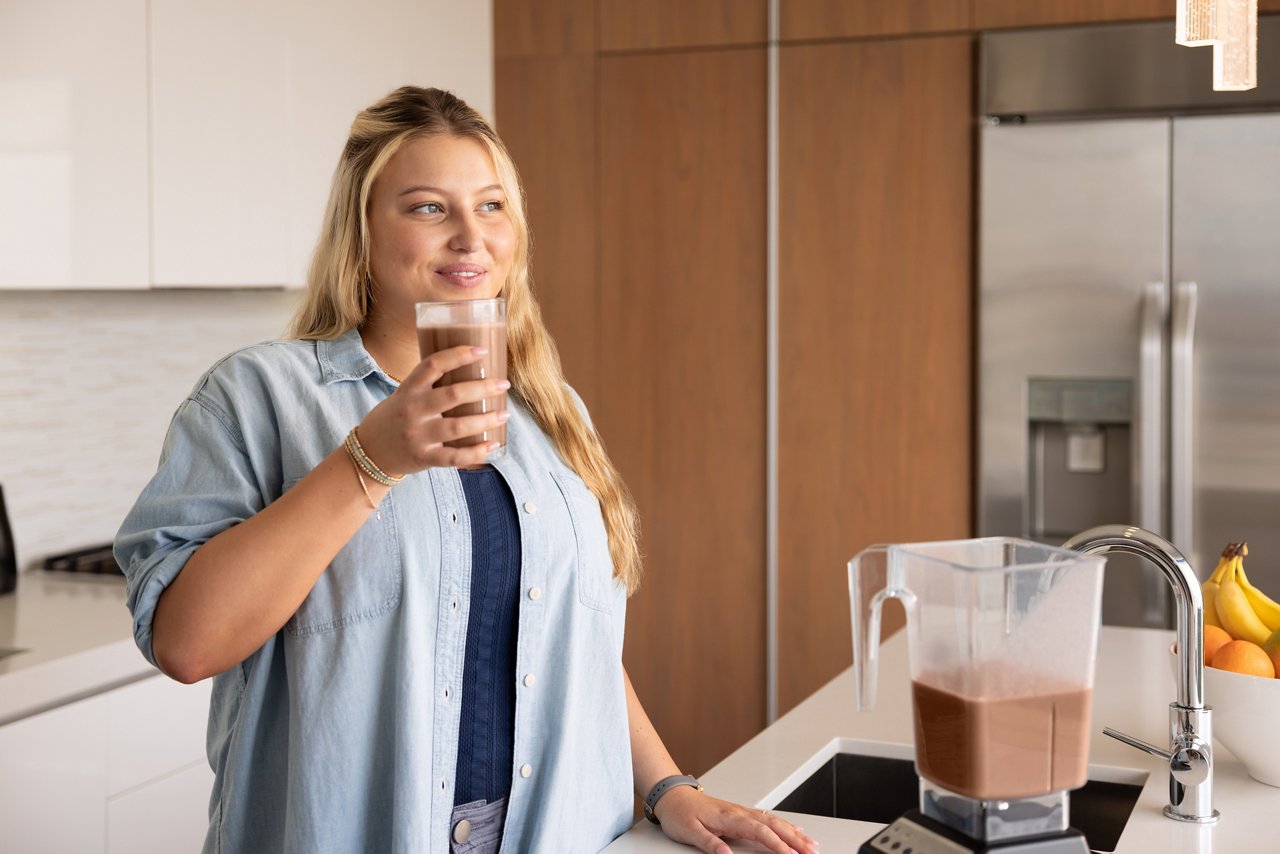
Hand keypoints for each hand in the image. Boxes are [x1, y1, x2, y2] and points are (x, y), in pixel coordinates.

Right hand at [355, 345, 509, 473]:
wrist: (370, 452)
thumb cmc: (395, 417)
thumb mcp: (404, 394)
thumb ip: (429, 385)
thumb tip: (469, 369)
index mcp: (409, 389)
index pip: (433, 364)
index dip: (458, 355)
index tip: (481, 350)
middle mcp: (413, 410)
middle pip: (453, 394)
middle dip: (483, 388)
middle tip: (504, 384)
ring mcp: (418, 435)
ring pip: (458, 426)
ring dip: (486, 420)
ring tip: (505, 414)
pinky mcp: (424, 457)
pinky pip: (454, 457)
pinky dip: (476, 452)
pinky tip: (493, 444)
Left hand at [653, 786, 818, 853]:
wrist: (673, 796)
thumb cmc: (680, 813)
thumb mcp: (689, 831)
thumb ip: (709, 843)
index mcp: (729, 817)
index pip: (761, 832)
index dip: (779, 845)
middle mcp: (739, 812)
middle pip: (774, 825)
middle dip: (795, 839)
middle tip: (812, 852)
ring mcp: (742, 811)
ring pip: (775, 821)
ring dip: (794, 832)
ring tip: (811, 844)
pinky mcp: (741, 813)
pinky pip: (769, 818)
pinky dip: (785, 825)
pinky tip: (795, 830)